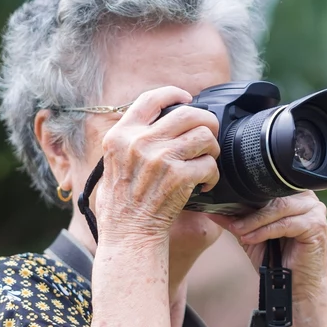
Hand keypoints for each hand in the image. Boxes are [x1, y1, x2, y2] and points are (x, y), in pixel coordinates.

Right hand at [94, 86, 219, 244]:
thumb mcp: (113, 161)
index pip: (151, 99)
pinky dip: (212, 175)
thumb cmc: (121, 202)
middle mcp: (139, 142)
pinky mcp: (179, 177)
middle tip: (208, 136)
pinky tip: (204, 184)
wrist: (128, 232)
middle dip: (206, 122)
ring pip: (204, 136)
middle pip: (188, 114)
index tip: (187, 98)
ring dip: (212, 149)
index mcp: (121, 135)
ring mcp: (161, 158)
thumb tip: (159, 120)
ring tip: (206, 162)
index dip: (174, 94)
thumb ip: (131, 139)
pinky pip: (209, 164)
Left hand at [208, 192, 326, 301]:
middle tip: (230, 222)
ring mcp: (315, 211)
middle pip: (274, 196)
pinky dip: (265, 231)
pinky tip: (251, 239)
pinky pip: (286, 224)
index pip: (268, 187)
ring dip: (255, 221)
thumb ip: (237, 220)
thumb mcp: (251, 235)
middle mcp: (308, 198)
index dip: (246, 194)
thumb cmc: (276, 261)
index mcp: (294, 195)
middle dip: (249, 210)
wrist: (293, 287)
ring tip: (239, 231)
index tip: (224, 203)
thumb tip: (212, 209)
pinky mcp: (317, 226)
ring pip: (279, 208)